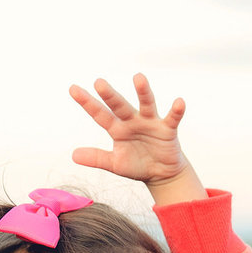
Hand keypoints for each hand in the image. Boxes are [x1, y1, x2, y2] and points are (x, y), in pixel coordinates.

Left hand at [69, 74, 203, 202]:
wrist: (160, 174)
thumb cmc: (136, 165)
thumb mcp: (115, 164)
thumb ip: (96, 158)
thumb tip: (73, 155)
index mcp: (117, 129)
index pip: (100, 114)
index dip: (87, 103)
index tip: (72, 89)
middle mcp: (132, 121)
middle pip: (120, 106)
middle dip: (110, 95)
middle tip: (98, 82)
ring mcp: (150, 123)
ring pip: (146, 104)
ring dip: (142, 92)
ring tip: (138, 78)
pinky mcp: (167, 130)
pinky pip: (172, 118)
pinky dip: (176, 111)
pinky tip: (179, 102)